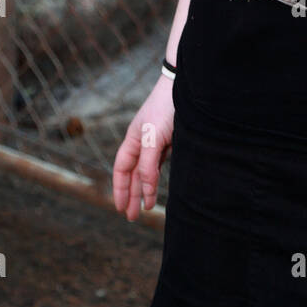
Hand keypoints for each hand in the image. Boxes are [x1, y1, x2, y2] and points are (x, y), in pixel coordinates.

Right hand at [112, 76, 174, 221]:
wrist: (186, 88)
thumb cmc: (166, 108)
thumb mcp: (153, 139)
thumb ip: (148, 165)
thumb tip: (144, 189)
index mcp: (133, 139)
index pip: (122, 169)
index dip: (119, 189)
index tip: (120, 208)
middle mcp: (142, 141)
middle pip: (133, 173)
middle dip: (131, 195)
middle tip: (131, 217)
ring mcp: (156, 141)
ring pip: (147, 171)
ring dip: (144, 189)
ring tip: (144, 209)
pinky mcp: (170, 140)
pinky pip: (160, 164)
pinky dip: (157, 178)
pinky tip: (158, 188)